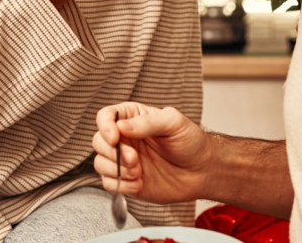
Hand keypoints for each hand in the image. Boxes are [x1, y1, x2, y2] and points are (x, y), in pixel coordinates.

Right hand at [92, 102, 211, 203]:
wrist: (202, 171)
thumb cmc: (191, 141)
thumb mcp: (173, 123)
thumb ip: (147, 123)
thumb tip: (120, 126)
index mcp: (133, 118)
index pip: (106, 116)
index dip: (105, 126)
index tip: (115, 137)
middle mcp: (125, 138)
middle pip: (98, 141)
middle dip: (113, 153)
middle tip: (134, 159)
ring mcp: (124, 160)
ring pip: (99, 163)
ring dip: (117, 170)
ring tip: (139, 172)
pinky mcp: (126, 180)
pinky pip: (109, 184)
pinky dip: (121, 185)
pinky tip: (139, 183)